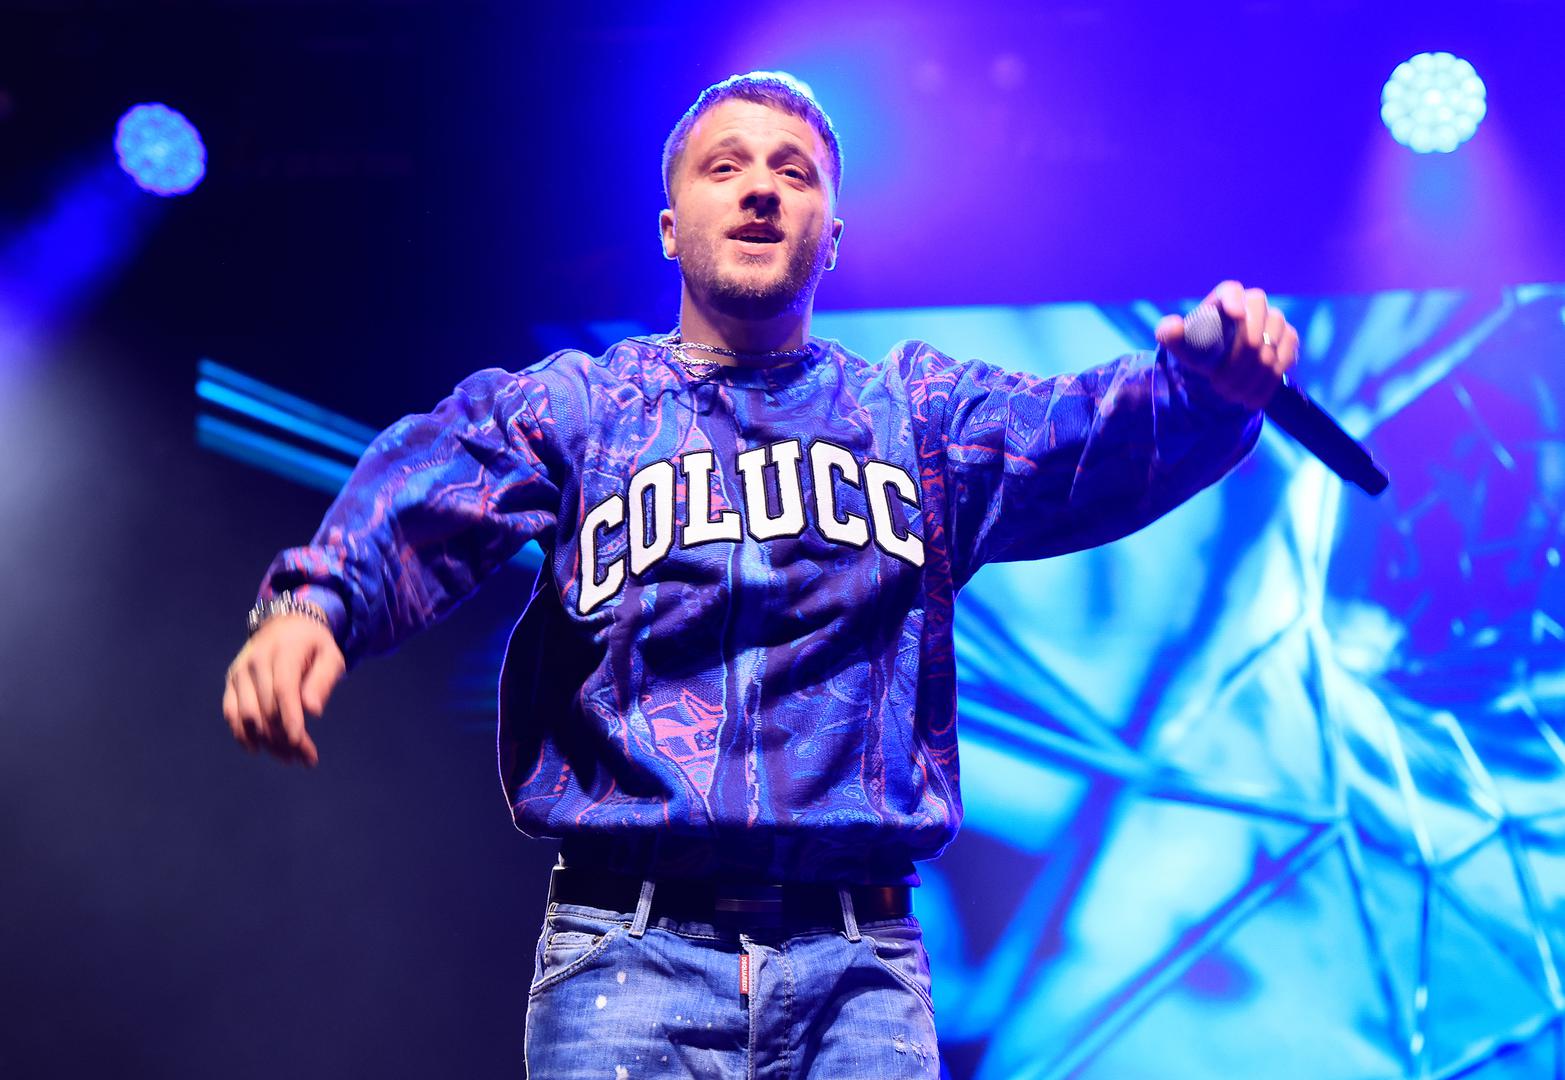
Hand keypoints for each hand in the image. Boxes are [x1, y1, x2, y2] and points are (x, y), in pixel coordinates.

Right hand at [222, 614, 344, 764]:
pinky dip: (242, 733)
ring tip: (288, 758)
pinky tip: (258, 749)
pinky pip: (231, 712)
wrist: (285, 624)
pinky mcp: (231, 681)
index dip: (290, 717)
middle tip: (306, 757)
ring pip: (247, 714)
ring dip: (266, 741)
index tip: (299, 742)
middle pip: (267, 707)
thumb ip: (323, 681)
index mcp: (284, 651)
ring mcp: (240, 671)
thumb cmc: (314, 645)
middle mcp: (256, 661)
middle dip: (285, 737)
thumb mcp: (331, 656)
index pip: (283, 688)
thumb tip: (313, 711)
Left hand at [1154, 280, 1298, 410]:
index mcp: (1225, 298)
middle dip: (1240, 356)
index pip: (1233, 291)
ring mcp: (1274, 321)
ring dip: (1252, 374)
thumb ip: (1170, 334)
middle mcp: (1253, 305)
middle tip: (1221, 383)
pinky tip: (1252, 396)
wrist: (1218, 368)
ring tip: (1231, 395)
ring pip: (1271, 345)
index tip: (1236, 315)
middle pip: (1255, 324)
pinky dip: (1268, 379)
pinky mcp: (1288, 339)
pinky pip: (1285, 357)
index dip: (1236, 300)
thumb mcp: (1179, 345)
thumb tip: (1172, 327)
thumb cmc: (1197, 350)